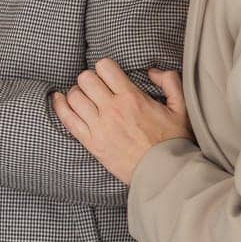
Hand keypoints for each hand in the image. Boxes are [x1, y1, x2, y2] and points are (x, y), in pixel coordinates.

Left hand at [52, 58, 191, 184]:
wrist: (164, 173)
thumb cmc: (173, 141)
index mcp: (132, 97)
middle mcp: (112, 109)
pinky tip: (59, 99)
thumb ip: (170, 82)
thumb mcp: (181, 108)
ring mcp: (99, 126)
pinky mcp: (91, 142)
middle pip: (85, 79)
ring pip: (74, 97)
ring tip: (83, 97)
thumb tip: (153, 71)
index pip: (105, 67)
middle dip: (89, 79)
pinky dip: (59, 106)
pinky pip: (67, 119)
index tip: (108, 75)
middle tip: (95, 87)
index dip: (105, 67)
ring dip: (76, 93)